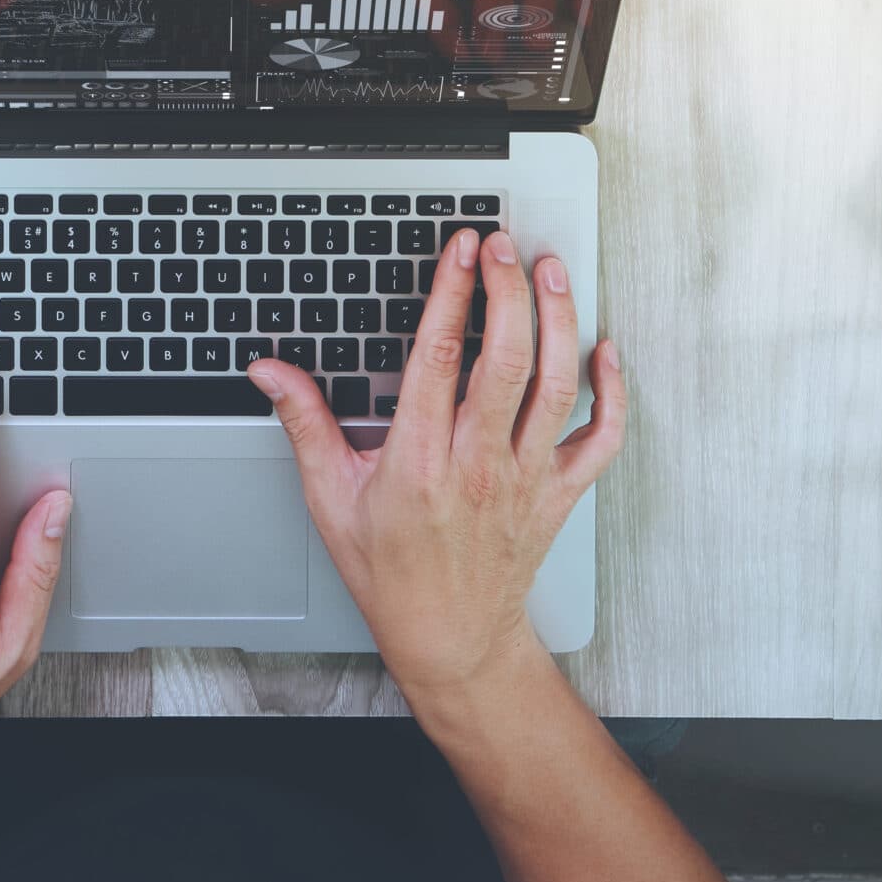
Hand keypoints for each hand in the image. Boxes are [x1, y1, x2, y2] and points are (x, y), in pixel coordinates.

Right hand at [245, 230, 624, 718]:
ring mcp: (526, 477)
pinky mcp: (560, 492)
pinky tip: (605, 349)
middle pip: (504, 358)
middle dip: (507, 290)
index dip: (450, 292)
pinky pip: (600, 436)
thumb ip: (304, 424)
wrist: (450, 636)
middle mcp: (479, 463)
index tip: (458, 248)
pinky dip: (611, 390)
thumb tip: (270, 372)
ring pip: (555, 384)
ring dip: (559, 320)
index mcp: (419, 460)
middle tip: (503, 245)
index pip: (437, 357)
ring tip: (551, 272)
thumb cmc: (392, 572)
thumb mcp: (331, 498)